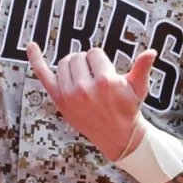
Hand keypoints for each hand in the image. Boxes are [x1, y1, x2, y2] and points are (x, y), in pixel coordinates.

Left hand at [26, 44, 155, 161]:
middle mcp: (84, 88)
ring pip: (64, 63)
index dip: (101, 61)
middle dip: (87, 62)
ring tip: (83, 77)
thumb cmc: (128, 109)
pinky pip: (44, 75)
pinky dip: (36, 59)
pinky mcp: (59, 100)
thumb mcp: (138, 88)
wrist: (118, 136)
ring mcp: (69, 95)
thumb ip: (142, 67)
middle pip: (78, 56)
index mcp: (104, 81)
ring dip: (73, 66)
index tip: (105, 73)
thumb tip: (151, 52)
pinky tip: (31, 46)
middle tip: (95, 77)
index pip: (94, 53)